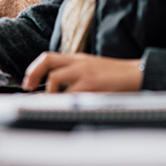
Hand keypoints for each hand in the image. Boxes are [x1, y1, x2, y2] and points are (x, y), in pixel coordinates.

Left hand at [22, 52, 143, 92]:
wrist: (137, 75)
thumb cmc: (115, 76)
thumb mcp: (91, 69)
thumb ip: (73, 74)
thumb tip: (53, 88)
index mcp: (77, 59)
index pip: (48, 57)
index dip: (33, 69)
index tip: (28, 82)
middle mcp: (79, 63)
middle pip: (48, 62)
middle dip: (33, 75)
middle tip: (29, 90)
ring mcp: (85, 73)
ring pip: (55, 78)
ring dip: (47, 92)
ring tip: (50, 103)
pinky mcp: (93, 86)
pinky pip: (71, 94)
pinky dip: (62, 102)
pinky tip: (63, 108)